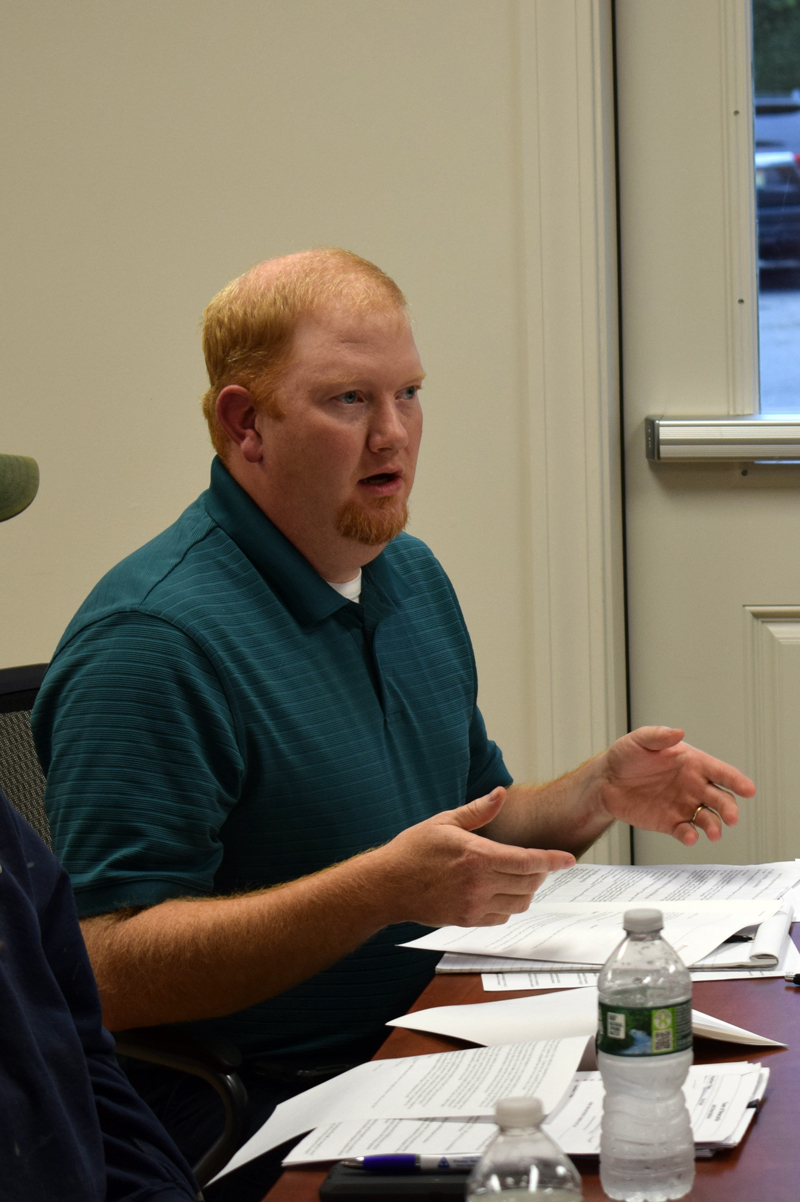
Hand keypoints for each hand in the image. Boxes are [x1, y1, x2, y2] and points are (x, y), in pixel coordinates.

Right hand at [373, 787, 574, 927]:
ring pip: (519, 903)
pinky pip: (502, 917)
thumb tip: (500, 794)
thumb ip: (478, 811)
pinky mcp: (467, 920)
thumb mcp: (444, 822)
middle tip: (538, 863)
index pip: (527, 860)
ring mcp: (474, 905)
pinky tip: (501, 893)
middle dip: (540, 872)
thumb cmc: (412, 851)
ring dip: (527, 890)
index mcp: (477, 856)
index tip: (567, 859)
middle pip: (528, 882)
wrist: (387, 886)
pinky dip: (509, 906)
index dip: (552, 860)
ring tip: (521, 877)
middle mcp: (479, 883)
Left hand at [600, 726, 755, 845]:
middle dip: (729, 809)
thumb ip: (659, 737)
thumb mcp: (639, 741)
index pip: (721, 772)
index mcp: (692, 764)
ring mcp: (683, 806)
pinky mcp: (670, 823)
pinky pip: (686, 832)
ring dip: (714, 826)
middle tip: (731, 818)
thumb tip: (678, 732)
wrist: (605, 781)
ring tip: (714, 833)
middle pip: (721, 799)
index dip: (737, 781)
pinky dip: (690, 836)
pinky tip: (688, 837)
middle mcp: (693, 786)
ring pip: (708, 818)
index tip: (748, 790)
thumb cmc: (626, 756)